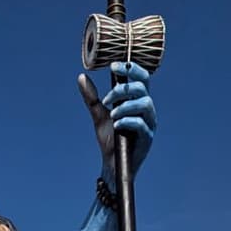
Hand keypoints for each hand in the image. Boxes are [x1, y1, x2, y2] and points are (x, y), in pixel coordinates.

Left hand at [78, 61, 156, 186]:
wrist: (111, 164)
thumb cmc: (110, 139)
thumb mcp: (98, 114)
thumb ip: (92, 97)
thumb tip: (82, 77)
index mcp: (137, 101)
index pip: (141, 77)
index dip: (130, 68)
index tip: (113, 66)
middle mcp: (146, 109)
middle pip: (143, 87)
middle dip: (124, 88)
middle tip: (107, 98)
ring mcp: (149, 123)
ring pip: (145, 103)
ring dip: (126, 105)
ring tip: (112, 113)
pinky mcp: (148, 137)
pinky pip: (141, 124)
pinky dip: (127, 121)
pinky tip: (116, 124)